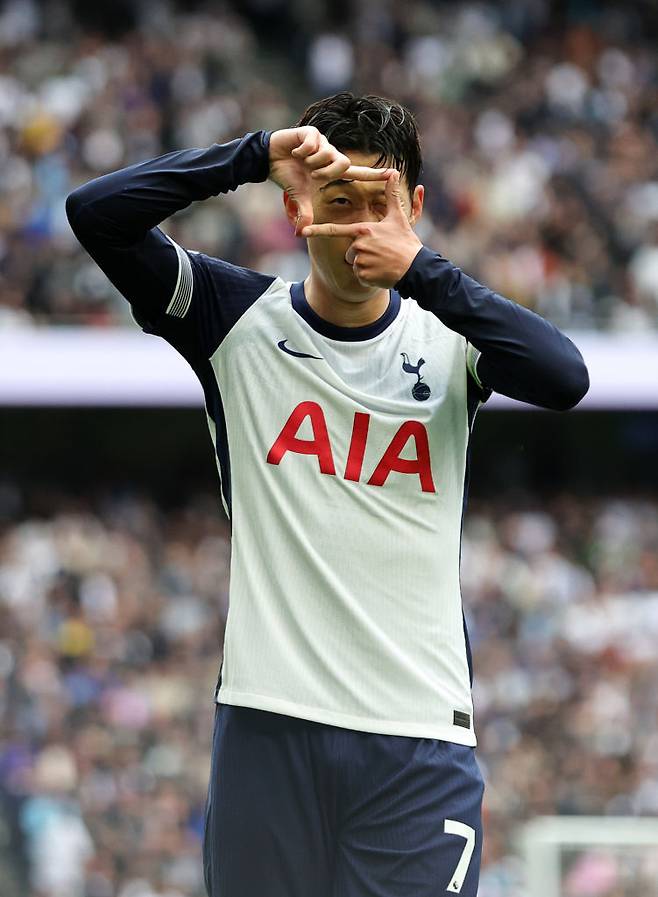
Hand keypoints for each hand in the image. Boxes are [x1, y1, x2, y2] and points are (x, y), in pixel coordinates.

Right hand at [268, 126, 390, 235]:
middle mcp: (330, 154)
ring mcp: (322, 142)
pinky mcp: (311, 132)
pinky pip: (314, 142)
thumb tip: (301, 233)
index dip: (374, 175)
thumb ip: (305, 213)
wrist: (268, 159)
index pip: (358, 173)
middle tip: (312, 176)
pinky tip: (296, 152)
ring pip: (328, 153)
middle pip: (342, 163)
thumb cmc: (287, 176)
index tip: (393, 174)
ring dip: (313, 161)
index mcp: (332, 169)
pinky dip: (304, 150)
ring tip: (301, 162)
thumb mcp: (299, 197)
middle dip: (327, 172)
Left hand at [300, 170, 422, 287]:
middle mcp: (359, 245)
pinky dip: (369, 277)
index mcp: (363, 230)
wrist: (415, 267)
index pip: (335, 230)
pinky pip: (359, 277)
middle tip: (380, 253)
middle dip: (361, 254)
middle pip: (349, 252)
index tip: (302, 231)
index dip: (317, 230)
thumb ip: (391, 195)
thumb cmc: (405, 242)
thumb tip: (394, 173)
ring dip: (365, 266)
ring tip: (381, 262)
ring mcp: (360, 261)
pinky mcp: (364, 276)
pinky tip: (381, 272)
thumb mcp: (398, 218)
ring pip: (354, 264)